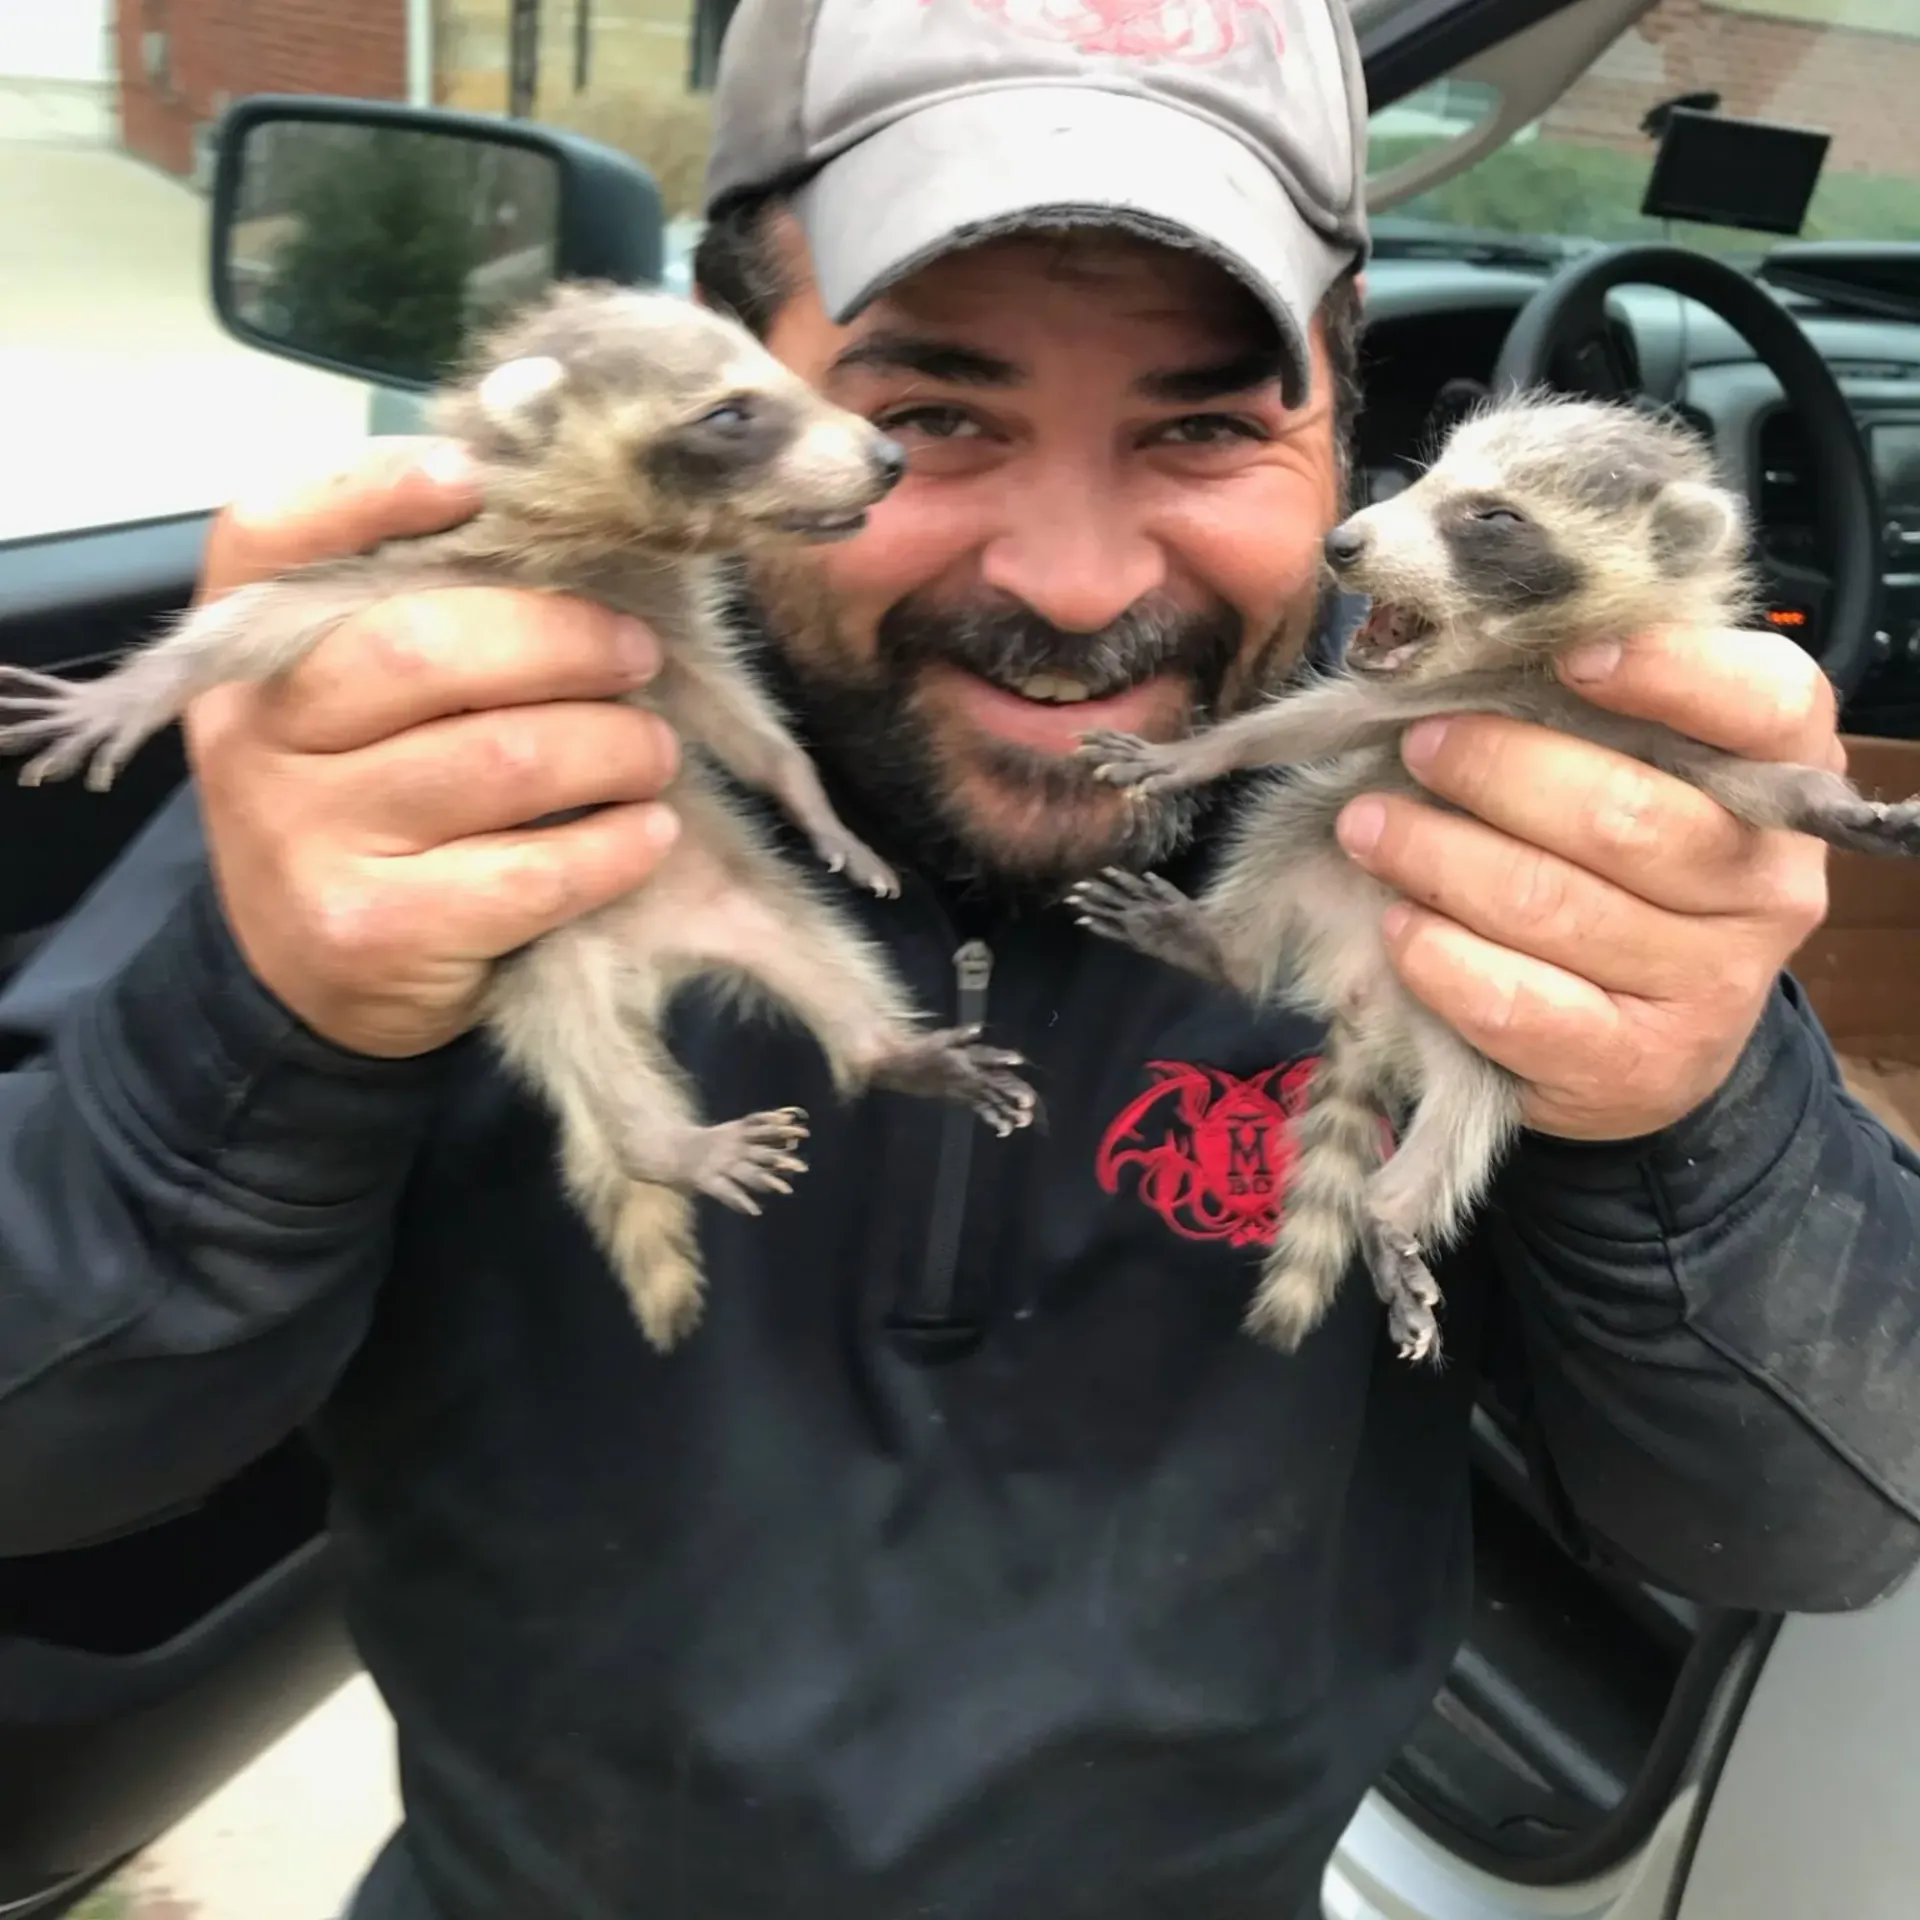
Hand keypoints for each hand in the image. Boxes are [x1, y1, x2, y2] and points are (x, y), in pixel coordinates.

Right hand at [187, 437, 682, 1059]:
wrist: (314, 978)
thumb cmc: (372, 803)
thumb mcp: (360, 702)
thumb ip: (427, 609)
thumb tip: (581, 524)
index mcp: (245, 649)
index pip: (271, 532)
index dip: (375, 492)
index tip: (475, 480)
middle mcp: (257, 735)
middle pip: (424, 646)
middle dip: (564, 640)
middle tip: (639, 654)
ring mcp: (309, 836)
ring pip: (500, 757)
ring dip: (613, 746)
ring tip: (653, 751)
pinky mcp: (375, 928)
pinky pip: (531, 870)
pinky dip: (614, 845)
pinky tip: (646, 831)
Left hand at [1330, 626, 1835, 1140]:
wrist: (1648, 1035)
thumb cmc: (1624, 861)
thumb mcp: (1638, 768)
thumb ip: (1585, 706)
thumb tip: (1458, 655)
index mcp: (1787, 776)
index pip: (1764, 704)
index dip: (1669, 672)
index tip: (1565, 656)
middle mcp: (1769, 882)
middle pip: (1622, 814)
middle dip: (1495, 770)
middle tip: (1415, 744)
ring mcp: (1712, 985)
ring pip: (1552, 906)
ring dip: (1438, 857)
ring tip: (1367, 826)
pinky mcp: (1637, 1066)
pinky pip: (1520, 1005)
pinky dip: (1441, 958)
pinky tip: (1397, 924)